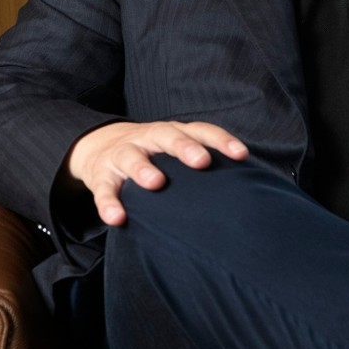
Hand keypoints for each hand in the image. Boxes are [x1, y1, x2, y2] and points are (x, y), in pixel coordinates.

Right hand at [65, 121, 247, 225]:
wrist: (99, 146)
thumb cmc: (151, 153)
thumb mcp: (174, 151)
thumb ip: (201, 162)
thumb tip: (249, 188)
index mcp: (172, 133)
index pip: (200, 130)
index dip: (221, 140)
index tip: (240, 155)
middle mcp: (148, 138)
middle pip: (166, 136)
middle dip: (184, 147)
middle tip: (201, 161)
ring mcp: (122, 155)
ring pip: (132, 157)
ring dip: (144, 168)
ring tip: (156, 183)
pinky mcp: (101, 175)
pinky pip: (104, 189)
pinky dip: (108, 203)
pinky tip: (117, 218)